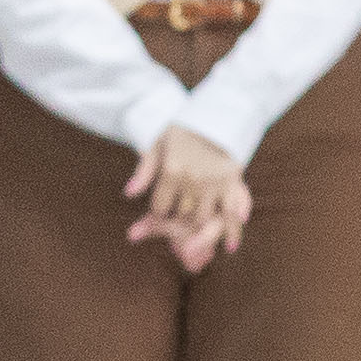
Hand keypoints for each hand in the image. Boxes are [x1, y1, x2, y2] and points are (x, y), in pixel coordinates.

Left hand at [119, 125, 250, 273]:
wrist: (215, 113)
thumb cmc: (182, 129)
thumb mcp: (157, 145)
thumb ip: (143, 171)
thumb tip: (128, 195)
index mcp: (171, 172)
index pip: (160, 208)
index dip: (158, 215)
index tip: (160, 216)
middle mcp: (192, 181)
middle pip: (181, 217)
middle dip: (178, 228)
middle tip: (178, 236)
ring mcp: (213, 183)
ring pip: (203, 219)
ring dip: (200, 233)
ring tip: (199, 246)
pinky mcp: (232, 182)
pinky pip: (231, 212)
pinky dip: (231, 232)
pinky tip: (228, 248)